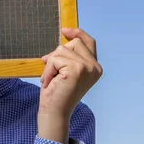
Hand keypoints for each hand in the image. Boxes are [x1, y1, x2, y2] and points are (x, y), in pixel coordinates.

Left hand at [37, 28, 102, 143]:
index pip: (89, 42)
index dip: (78, 33)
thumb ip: (69, 56)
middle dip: (58, 54)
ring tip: (51, 80)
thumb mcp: (65, 71)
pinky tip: (50, 82)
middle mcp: (95, 67)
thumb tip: (63, 37)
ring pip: (62, 50)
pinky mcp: (77, 69)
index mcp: (95, 67)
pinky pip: (55, 59)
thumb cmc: (57, 93)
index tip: (64, 30)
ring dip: (51, 64)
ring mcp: (88, 67)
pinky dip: (48, 70)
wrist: (54, 112)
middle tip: (52, 72)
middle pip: (74, 43)